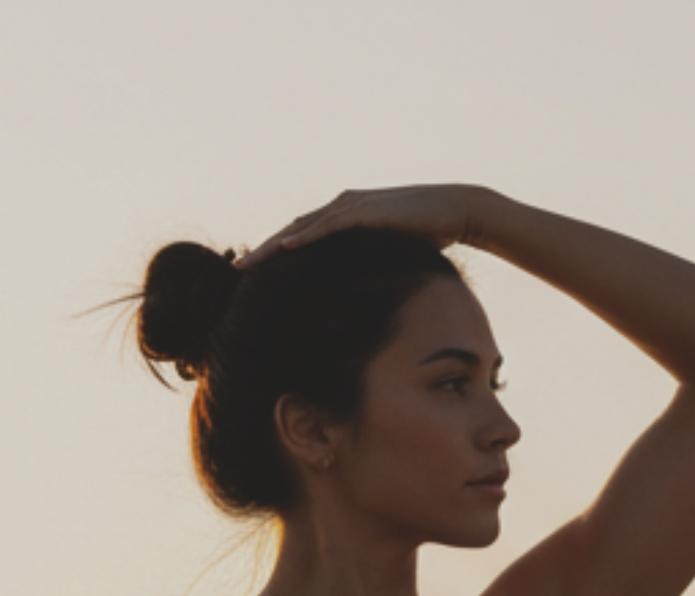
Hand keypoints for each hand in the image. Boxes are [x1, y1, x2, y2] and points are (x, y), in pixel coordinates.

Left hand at [236, 185, 500, 267]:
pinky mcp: (365, 210)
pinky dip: (306, 236)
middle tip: (237, 269)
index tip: (253, 270)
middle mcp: (342, 206)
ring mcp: (352, 206)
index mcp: (344, 215)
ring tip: (250, 263)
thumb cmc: (427, 233)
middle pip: (293, 230)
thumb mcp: (387, 251)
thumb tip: (356, 290)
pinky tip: (286, 248)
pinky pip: (328, 226)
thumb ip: (367, 262)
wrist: (457, 210)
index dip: (276, 252)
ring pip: (303, 227)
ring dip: (274, 245)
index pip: (302, 234)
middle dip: (264, 250)